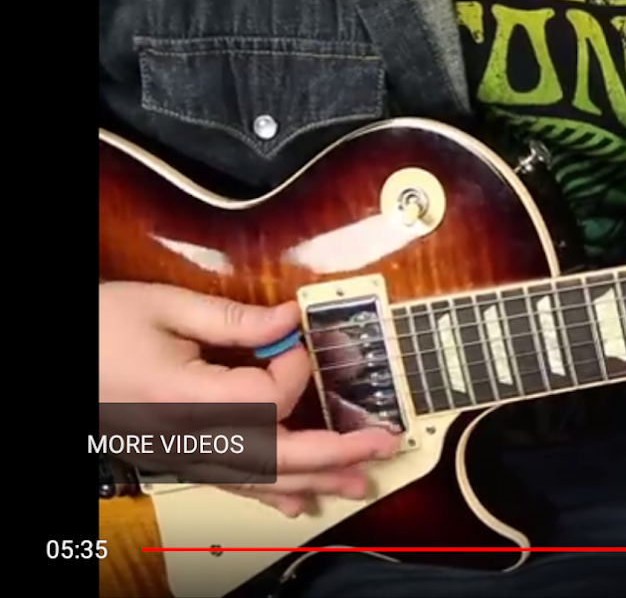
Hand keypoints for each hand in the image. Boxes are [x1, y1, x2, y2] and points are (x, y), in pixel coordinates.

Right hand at [99, 282, 401, 515]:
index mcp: (183, 398)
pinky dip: (271, 493)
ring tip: (361, 482)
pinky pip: (233, 483)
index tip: (295, 341)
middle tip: (383, 442)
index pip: (263, 400)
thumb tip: (289, 320)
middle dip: (335, 452)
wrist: (59, 359)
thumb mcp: (162, 306)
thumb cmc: (98, 328)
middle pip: (274, 456)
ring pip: (259, 478)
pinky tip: (300, 502)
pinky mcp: (181, 456)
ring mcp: (184, 454)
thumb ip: (233, 318)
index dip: (294, 370)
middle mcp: (187, 437)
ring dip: (315, 480)